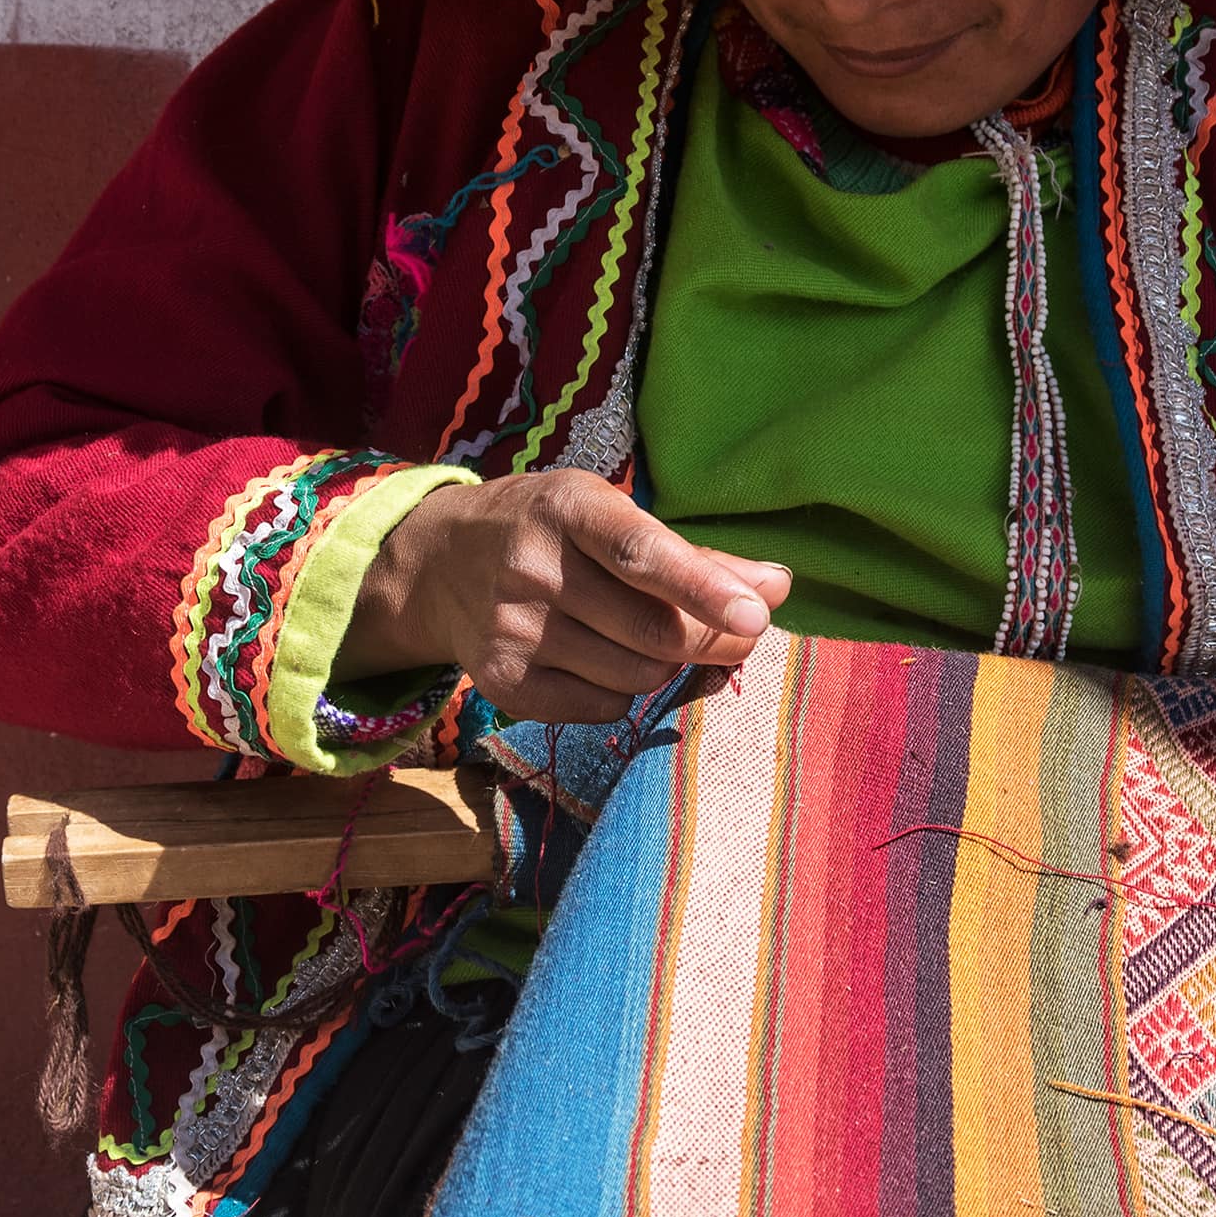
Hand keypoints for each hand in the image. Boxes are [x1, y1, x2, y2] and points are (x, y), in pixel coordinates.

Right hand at [339, 470, 792, 723]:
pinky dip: (624, 694)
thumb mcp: (610, 516)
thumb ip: (696, 555)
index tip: (757, 612)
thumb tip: (777, 587)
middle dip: (713, 639)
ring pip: (636, 677)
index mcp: (567, 508)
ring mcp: (511, 629)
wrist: (438, 564)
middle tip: (739, 630)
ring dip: (667, 667)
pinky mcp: (500, 683)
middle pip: (654, 631)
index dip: (704, 587)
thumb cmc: (551, 532)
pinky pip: (601, 709)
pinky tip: (605, 659)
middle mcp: (531, 568)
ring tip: (654, 639)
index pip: (641, 553)